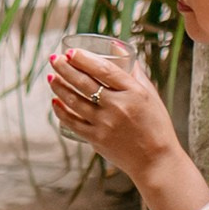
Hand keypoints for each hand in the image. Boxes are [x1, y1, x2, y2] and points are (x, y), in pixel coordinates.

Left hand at [48, 48, 184, 181]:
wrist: (158, 162)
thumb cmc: (155, 125)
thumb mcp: (150, 95)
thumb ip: (134, 71)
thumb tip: (117, 46)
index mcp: (134, 93)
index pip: (104, 69)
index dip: (84, 58)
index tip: (70, 51)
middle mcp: (118, 107)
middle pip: (84, 82)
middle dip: (64, 68)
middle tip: (54, 58)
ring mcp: (106, 124)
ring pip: (74, 100)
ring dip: (59, 87)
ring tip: (50, 77)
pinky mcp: (97, 139)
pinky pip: (72, 122)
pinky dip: (60, 110)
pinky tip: (54, 101)